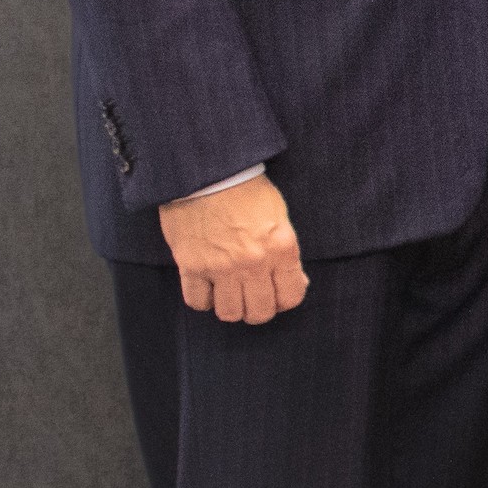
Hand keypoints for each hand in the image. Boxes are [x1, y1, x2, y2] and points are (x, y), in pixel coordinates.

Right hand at [157, 174, 308, 323]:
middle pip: (260, 312)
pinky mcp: (192, 266)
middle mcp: (254, 263)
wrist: (209, 173)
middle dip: (259, 310)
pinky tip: (208, 287)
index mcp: (281, 248)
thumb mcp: (279, 217)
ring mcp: (221, 267)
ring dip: (231, 307)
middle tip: (254, 298)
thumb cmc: (247, 191)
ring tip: (231, 294)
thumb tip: (295, 282)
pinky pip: (197, 302)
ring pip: (229, 313)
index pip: (291, 296)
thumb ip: (286, 253)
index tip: (278, 295)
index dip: (285, 300)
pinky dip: (203, 300)